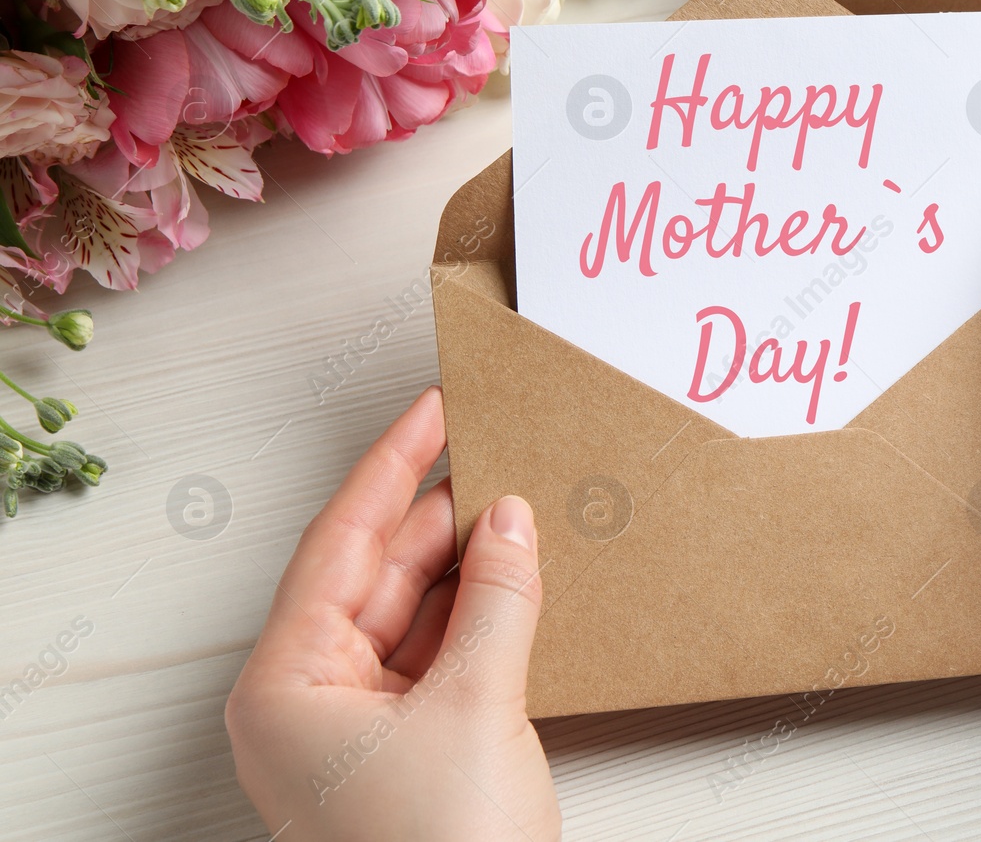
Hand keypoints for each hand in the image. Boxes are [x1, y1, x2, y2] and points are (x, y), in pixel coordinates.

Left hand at [226, 388, 559, 840]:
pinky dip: (478, 613)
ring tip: (519, 503)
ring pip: (412, 612)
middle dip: (440, 513)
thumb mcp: (477, 707)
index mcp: (286, 682)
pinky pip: (438, 654)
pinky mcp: (406, 748)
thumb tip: (511, 518)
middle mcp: (308, 698)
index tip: (433, 408)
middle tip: (498, 448)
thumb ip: (497, 599)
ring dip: (467, 563)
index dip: (393, 467)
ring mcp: (357, 727)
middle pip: (376, 572)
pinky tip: (517, 574)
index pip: (341, 543)